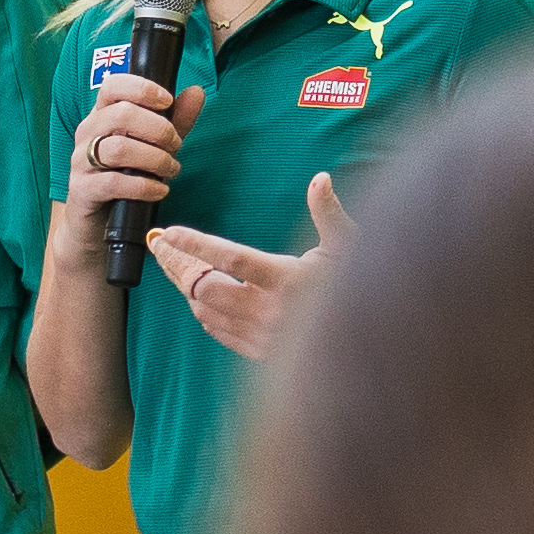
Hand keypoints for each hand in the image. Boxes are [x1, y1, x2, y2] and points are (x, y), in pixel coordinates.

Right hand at [57, 76, 203, 257]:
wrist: (97, 224)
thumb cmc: (126, 177)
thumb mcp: (154, 145)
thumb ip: (175, 120)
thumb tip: (196, 92)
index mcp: (102, 115)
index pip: (113, 85)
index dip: (142, 88)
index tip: (168, 101)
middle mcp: (87, 133)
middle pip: (121, 115)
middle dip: (158, 129)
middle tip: (176, 146)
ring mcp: (81, 161)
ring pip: (118, 149)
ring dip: (155, 159)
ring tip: (171, 169)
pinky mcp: (82, 189)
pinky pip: (113, 183)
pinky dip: (144, 186)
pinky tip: (159, 190)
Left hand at [144, 173, 351, 361]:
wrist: (371, 344)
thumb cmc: (363, 287)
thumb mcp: (350, 246)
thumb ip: (329, 214)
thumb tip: (320, 179)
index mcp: (288, 279)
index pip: (231, 259)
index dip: (195, 244)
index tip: (169, 232)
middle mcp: (271, 311)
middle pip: (205, 289)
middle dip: (177, 266)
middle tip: (161, 245)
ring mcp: (264, 336)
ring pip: (206, 312)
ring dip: (187, 288)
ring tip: (174, 265)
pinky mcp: (262, 353)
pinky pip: (219, 333)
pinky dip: (203, 312)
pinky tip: (200, 296)